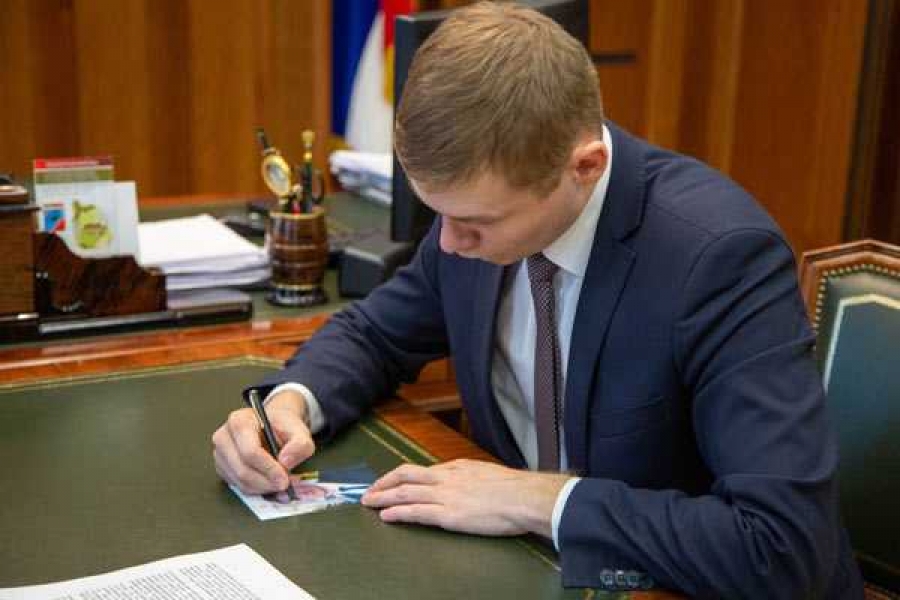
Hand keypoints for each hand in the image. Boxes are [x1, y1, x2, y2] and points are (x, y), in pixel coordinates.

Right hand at [211, 389, 314, 493]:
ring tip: (278, 482)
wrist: (273, 427)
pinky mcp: (222, 468)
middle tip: (284, 485)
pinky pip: (237, 485)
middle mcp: (224, 437)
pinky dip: (256, 489)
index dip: (268, 468)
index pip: (250, 451)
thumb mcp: (299, 431)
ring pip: (239, 481)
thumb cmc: (282, 427)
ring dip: (262, 487)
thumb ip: (300, 444)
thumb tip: (286, 462)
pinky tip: (268, 481)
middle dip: (266, 481)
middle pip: (243, 469)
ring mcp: (220, 454)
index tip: (284, 478)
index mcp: (240, 421)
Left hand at [361, 459, 570, 536]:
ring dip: (383, 497)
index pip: (422, 470)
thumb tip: (466, 483)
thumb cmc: (513, 489)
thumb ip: (471, 478)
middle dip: (384, 482)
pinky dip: (398, 513)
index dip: (402, 476)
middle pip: (406, 475)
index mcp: (457, 468)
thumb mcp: (487, 474)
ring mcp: (445, 496)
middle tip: (370, 490)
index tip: (391, 481)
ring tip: (369, 503)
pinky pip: (416, 512)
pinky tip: (386, 516)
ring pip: (405, 493)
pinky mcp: (448, 515)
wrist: (523, 497)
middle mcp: (446, 478)